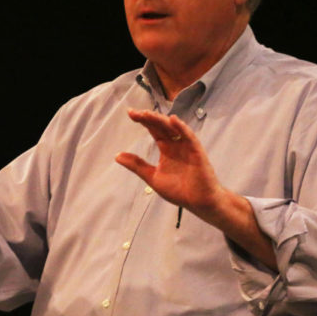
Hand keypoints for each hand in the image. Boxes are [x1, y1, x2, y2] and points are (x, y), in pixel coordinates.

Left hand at [116, 109, 276, 269]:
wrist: (200, 202)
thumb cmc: (180, 191)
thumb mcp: (153, 177)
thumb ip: (137, 165)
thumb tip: (117, 156)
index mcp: (167, 149)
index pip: (154, 130)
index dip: (143, 121)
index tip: (130, 113)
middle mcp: (177, 144)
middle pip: (162, 126)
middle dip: (148, 118)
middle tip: (134, 113)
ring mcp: (187, 146)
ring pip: (173, 128)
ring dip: (161, 120)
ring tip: (147, 114)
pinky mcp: (197, 152)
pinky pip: (189, 137)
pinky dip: (182, 128)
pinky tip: (172, 120)